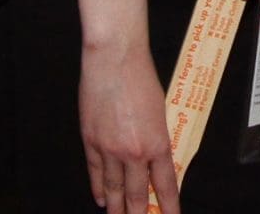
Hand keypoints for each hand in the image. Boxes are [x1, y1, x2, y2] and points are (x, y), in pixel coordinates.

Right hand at [80, 41, 179, 213]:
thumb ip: (157, 136)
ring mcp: (109, 149)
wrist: (115, 60)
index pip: (166, 184)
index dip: (169, 205)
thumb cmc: (141, 78)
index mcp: (157, 143)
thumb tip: (156, 155)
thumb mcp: (160, 111)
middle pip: (137, 193)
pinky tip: (101, 198)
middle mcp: (133, 152)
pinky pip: (95, 172)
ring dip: (117, 207)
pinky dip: (98, 188)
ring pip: (114, 188)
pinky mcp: (91, 140)